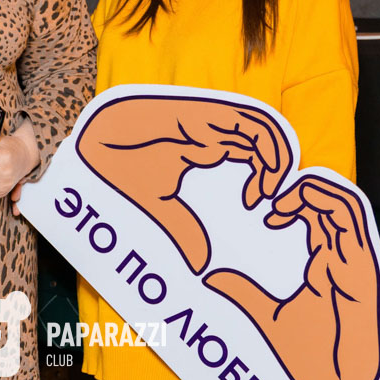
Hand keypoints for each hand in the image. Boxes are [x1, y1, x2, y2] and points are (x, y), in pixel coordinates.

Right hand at [75, 97, 292, 273]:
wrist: (100, 144)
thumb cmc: (124, 168)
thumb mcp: (162, 205)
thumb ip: (183, 228)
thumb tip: (201, 264)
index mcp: (207, 143)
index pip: (251, 149)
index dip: (265, 176)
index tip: (260, 208)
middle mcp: (215, 129)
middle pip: (265, 137)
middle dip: (279, 168)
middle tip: (276, 204)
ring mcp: (214, 119)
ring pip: (266, 127)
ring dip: (278, 159)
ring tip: (272, 194)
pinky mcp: (210, 114)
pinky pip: (255, 125)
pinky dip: (269, 152)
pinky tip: (261, 186)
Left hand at [203, 175, 379, 379]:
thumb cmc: (310, 355)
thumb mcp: (266, 314)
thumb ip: (243, 292)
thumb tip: (211, 277)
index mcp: (327, 261)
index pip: (318, 213)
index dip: (291, 200)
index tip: (259, 206)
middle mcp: (344, 255)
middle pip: (331, 201)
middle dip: (300, 188)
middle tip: (266, 194)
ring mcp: (356, 258)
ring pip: (345, 201)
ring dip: (312, 189)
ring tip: (278, 199)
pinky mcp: (362, 264)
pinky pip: (351, 217)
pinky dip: (324, 199)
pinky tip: (291, 205)